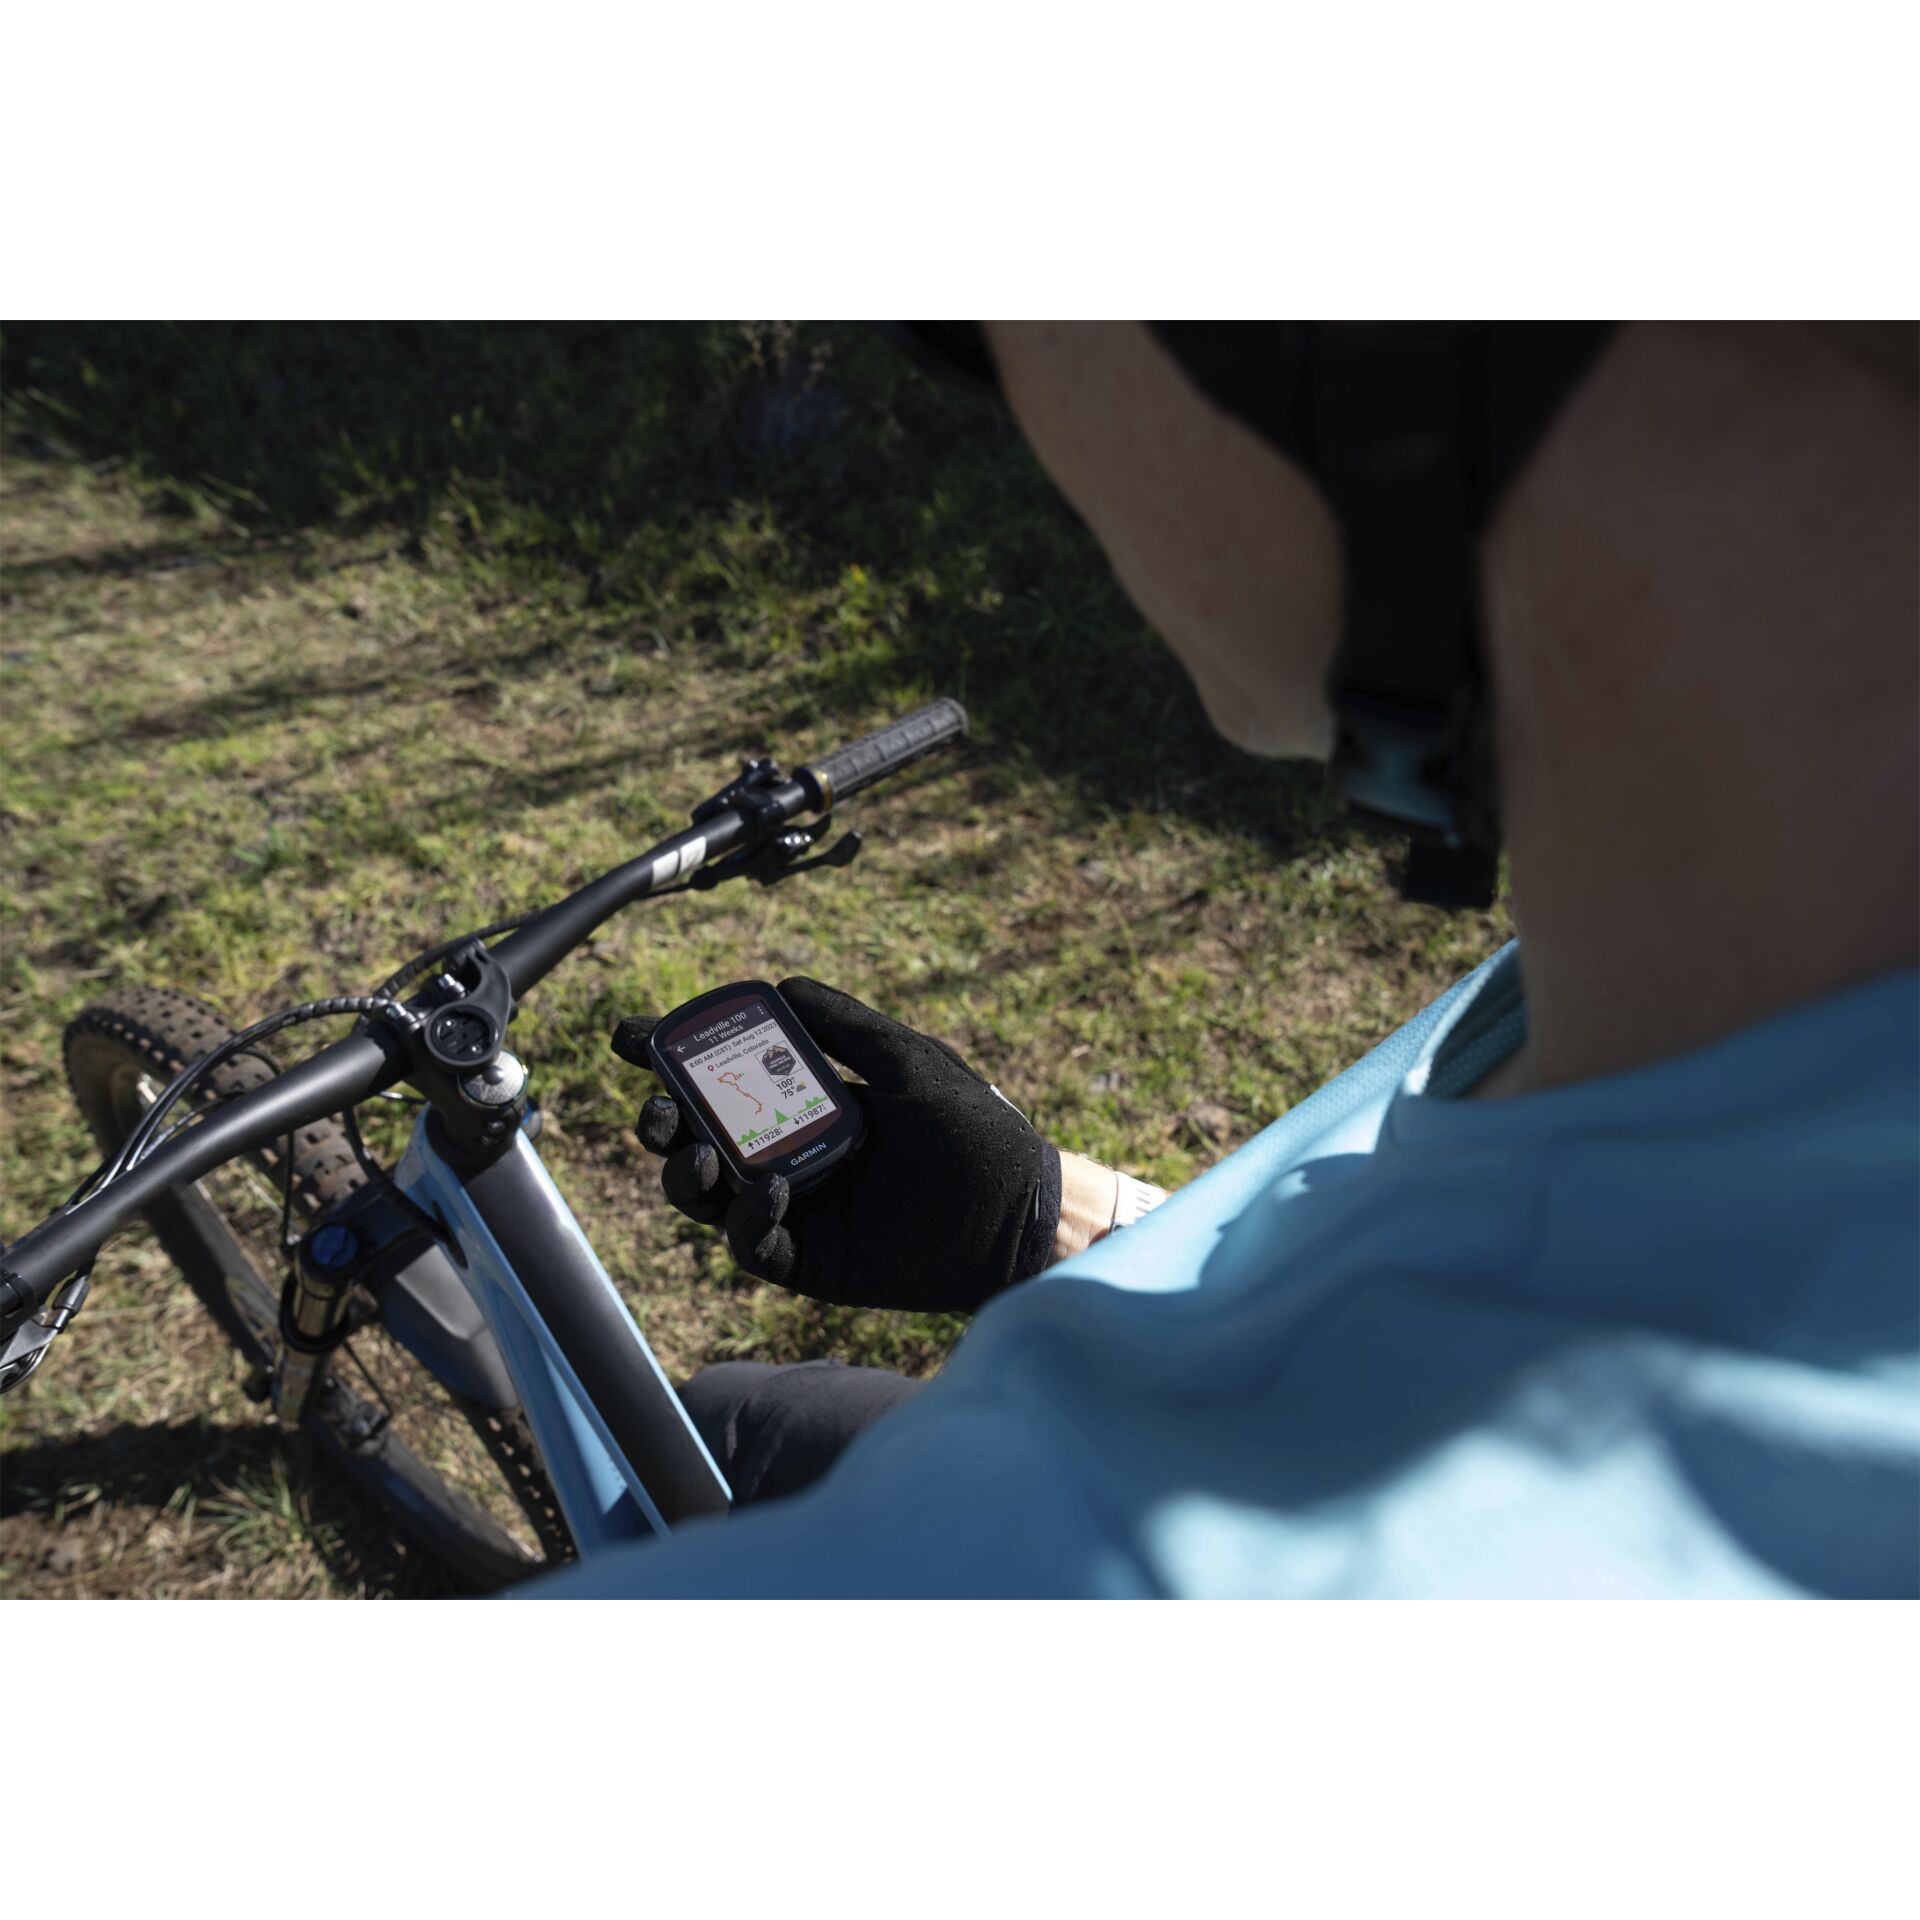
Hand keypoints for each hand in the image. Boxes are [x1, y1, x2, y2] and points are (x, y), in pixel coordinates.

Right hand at [611, 978, 1060, 1313]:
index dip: (670, 1060)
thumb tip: (782, 987)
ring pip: (705, 1196)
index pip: (722, 1082)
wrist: (1019, 1211)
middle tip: (657, 1107)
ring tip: (694, 1153)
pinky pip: (749, 1244)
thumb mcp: (906, 1061)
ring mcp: (796, 1211)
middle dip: (661, 1121)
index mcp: (807, 1106)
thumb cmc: (974, 1129)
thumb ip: (845, 1027)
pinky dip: (743, 1218)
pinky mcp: (809, 1261)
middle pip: (696, 1140)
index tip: (628, 1037)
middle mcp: (789, 1157)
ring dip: (682, 1173)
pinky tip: (769, 1189)